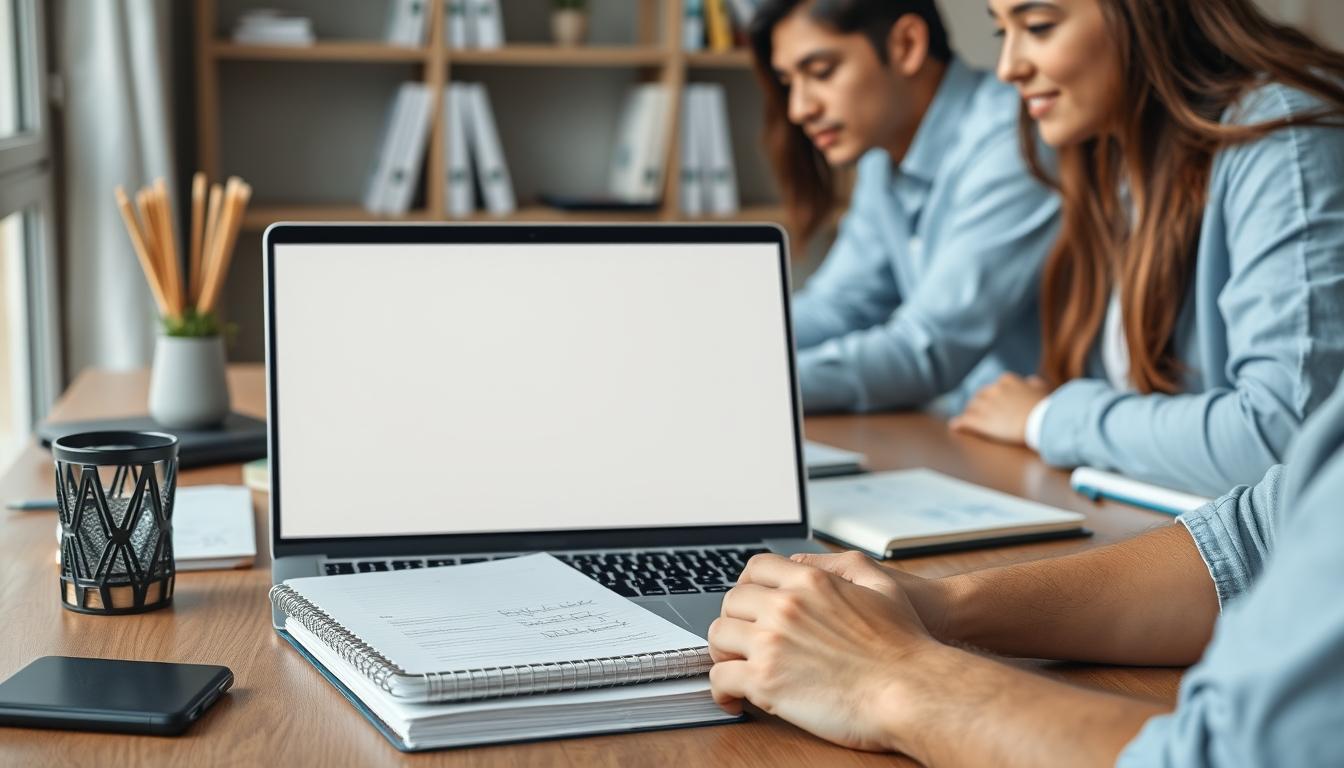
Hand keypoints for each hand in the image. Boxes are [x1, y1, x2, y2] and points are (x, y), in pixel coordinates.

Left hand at [707, 554, 941, 751]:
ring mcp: (771, 643)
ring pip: (718, 637)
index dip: (748, 588)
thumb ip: (839, 568)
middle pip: (731, 603)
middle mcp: (784, 607)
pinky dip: (722, 690)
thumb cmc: (905, 645)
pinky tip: (733, 698)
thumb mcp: (879, 585)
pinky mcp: (765, 682)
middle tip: (740, 642)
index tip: (748, 606)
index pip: (755, 570)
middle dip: (734, 622)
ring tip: (735, 668)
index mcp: (809, 582)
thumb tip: (805, 567)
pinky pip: (722, 678)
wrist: (912, 689)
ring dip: (723, 653)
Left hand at [950, 373, 1050, 446]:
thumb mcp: (1042, 389)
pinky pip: (965, 420)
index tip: (992, 402)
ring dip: (969, 413)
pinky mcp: (980, 420)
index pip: (994, 386)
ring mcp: (985, 405)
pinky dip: (959, 423)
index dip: (992, 396)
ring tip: (967, 420)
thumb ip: (1033, 383)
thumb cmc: (1044, 408)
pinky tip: (955, 427)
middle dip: (978, 404)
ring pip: (971, 407)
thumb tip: (1030, 381)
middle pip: (980, 396)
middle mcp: (994, 390)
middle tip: (977, 412)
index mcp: (1007, 380)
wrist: (1041, 422)